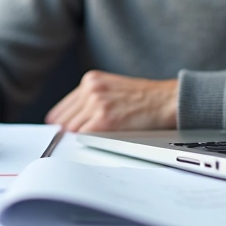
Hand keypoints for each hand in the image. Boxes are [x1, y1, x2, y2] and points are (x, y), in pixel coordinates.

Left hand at [45, 70, 176, 131]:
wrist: (167, 100)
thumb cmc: (145, 99)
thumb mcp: (113, 88)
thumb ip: (92, 99)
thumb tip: (72, 122)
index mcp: (91, 80)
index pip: (63, 107)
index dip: (60, 123)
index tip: (59, 133)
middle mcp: (91, 89)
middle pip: (63, 119)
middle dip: (66, 133)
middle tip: (69, 144)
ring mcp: (97, 103)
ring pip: (71, 129)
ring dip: (77, 138)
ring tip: (86, 144)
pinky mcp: (105, 119)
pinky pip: (83, 136)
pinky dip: (85, 142)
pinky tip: (93, 143)